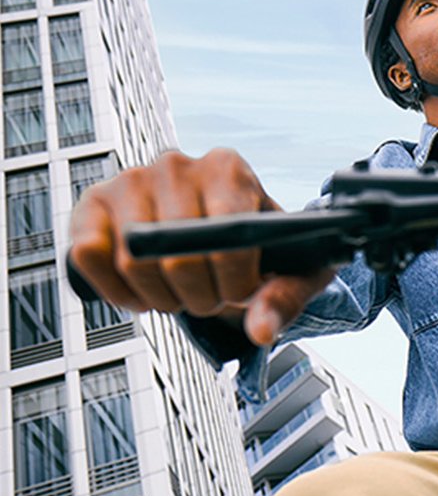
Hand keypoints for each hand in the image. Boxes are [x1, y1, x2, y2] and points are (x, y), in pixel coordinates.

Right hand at [69, 149, 333, 344]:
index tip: (242, 292)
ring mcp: (130, 180)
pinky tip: (143, 291)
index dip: (234, 283)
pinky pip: (87, 254)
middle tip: (210, 297)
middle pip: (178, 257)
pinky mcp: (93, 204)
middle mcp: (177, 165)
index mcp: (229, 169)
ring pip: (134, 260)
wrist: (221, 238)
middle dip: (199, 297)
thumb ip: (284, 298)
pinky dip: (116, 290)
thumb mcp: (293, 271)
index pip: (227, 237)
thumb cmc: (262, 251)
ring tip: (182, 292)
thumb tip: (259, 330)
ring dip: (160, 298)